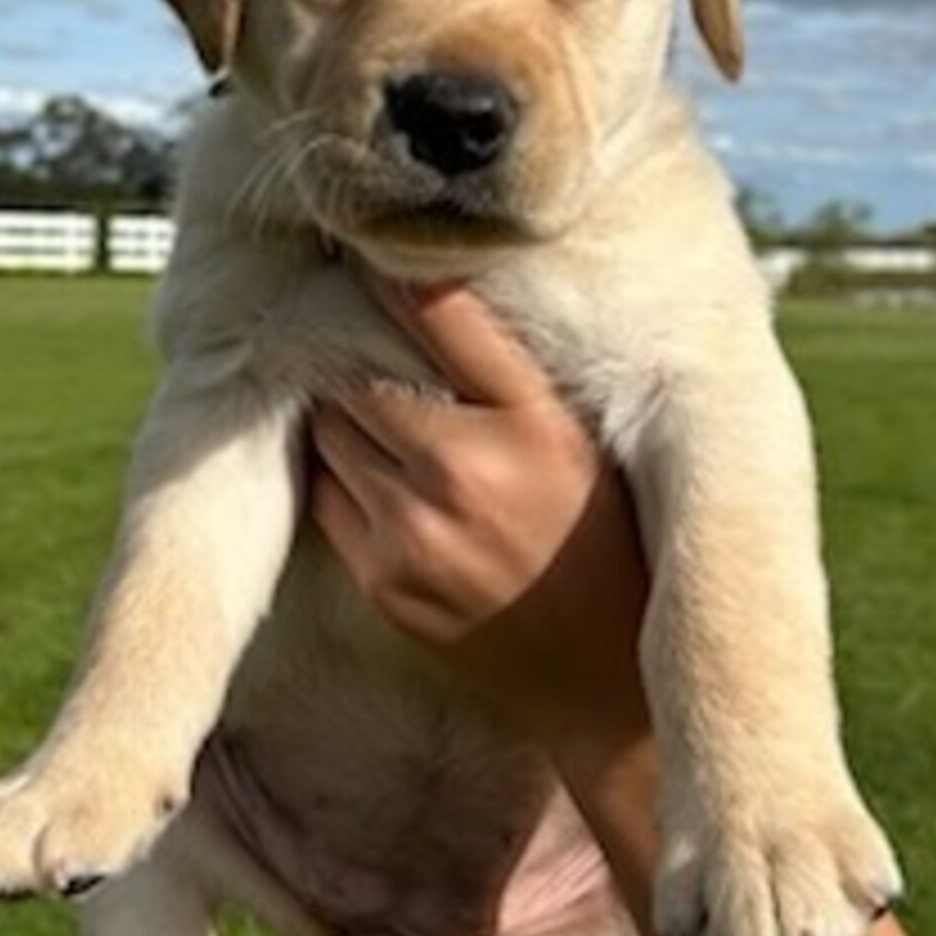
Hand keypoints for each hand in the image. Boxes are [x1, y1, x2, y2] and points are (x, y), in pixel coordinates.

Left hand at [309, 281, 650, 746]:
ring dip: (345, 414)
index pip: (438, 308)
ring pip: (331, 427)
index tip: (376, 252)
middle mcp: (467, 471)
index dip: (393, 271)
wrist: (604, 684)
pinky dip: (346, 476)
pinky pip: (328, 496)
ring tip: (380, 411)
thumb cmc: (607, 539)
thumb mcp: (588, 441)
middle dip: (355, 350)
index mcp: (536, 421)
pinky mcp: (382, 582)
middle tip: (360, 335)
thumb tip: (426, 283)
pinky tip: (385, 477)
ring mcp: (415, 532)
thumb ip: (516, 372)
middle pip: (358, 368)